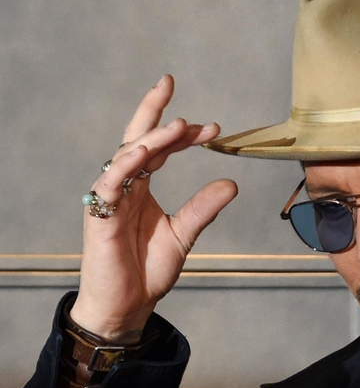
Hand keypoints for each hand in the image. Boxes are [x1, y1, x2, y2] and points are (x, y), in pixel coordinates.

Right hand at [71, 75, 237, 342]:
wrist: (127, 305)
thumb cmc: (147, 270)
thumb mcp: (184, 234)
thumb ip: (203, 208)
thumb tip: (231, 182)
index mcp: (141, 188)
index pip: (160, 149)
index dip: (183, 136)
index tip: (214, 128)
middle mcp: (124, 186)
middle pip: (136, 139)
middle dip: (152, 110)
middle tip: (170, 83)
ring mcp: (110, 199)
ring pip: (126, 156)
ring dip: (150, 137)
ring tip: (178, 125)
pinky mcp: (100, 215)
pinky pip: (110, 183)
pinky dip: (126, 165)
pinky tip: (143, 152)